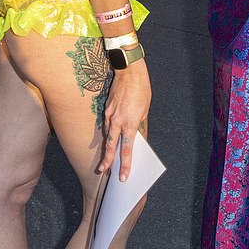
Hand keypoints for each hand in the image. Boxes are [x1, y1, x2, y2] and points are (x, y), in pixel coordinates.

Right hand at [99, 58, 150, 181]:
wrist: (129, 72)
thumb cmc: (141, 89)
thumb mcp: (145, 110)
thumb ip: (140, 125)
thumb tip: (138, 137)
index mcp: (130, 123)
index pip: (126, 149)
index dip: (125, 164)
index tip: (123, 176)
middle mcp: (117, 121)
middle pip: (110, 146)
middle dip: (107, 161)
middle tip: (103, 171)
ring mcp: (109, 115)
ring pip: (107, 135)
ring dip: (106, 146)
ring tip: (105, 158)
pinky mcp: (106, 108)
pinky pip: (106, 124)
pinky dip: (108, 131)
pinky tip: (109, 135)